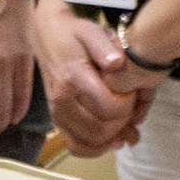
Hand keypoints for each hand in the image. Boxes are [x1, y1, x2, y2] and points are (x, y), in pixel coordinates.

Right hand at [31, 5, 150, 155]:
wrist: (47, 36)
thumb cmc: (74, 34)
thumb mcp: (92, 31)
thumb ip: (105, 46)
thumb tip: (118, 63)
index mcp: (73, 78)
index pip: (107, 108)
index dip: (127, 105)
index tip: (133, 93)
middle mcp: (62, 100)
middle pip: (100, 129)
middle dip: (123, 123)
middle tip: (133, 109)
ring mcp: (58, 112)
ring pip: (88, 142)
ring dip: (112, 140)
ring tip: (128, 129)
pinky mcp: (57, 120)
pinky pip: (76, 146)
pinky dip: (96, 148)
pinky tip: (112, 140)